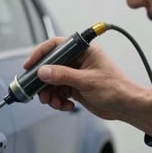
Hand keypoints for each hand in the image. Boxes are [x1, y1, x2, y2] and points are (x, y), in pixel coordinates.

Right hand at [23, 37, 151, 125]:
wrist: (124, 106)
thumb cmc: (116, 89)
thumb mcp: (87, 81)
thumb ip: (63, 75)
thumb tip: (43, 71)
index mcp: (83, 51)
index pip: (56, 46)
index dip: (40, 54)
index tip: (29, 65)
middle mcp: (77, 61)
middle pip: (51, 67)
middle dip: (44, 83)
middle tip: (41, 94)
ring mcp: (74, 75)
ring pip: (52, 83)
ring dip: (51, 95)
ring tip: (55, 103)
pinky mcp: (74, 87)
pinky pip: (58, 92)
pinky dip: (58, 101)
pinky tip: (67, 105)